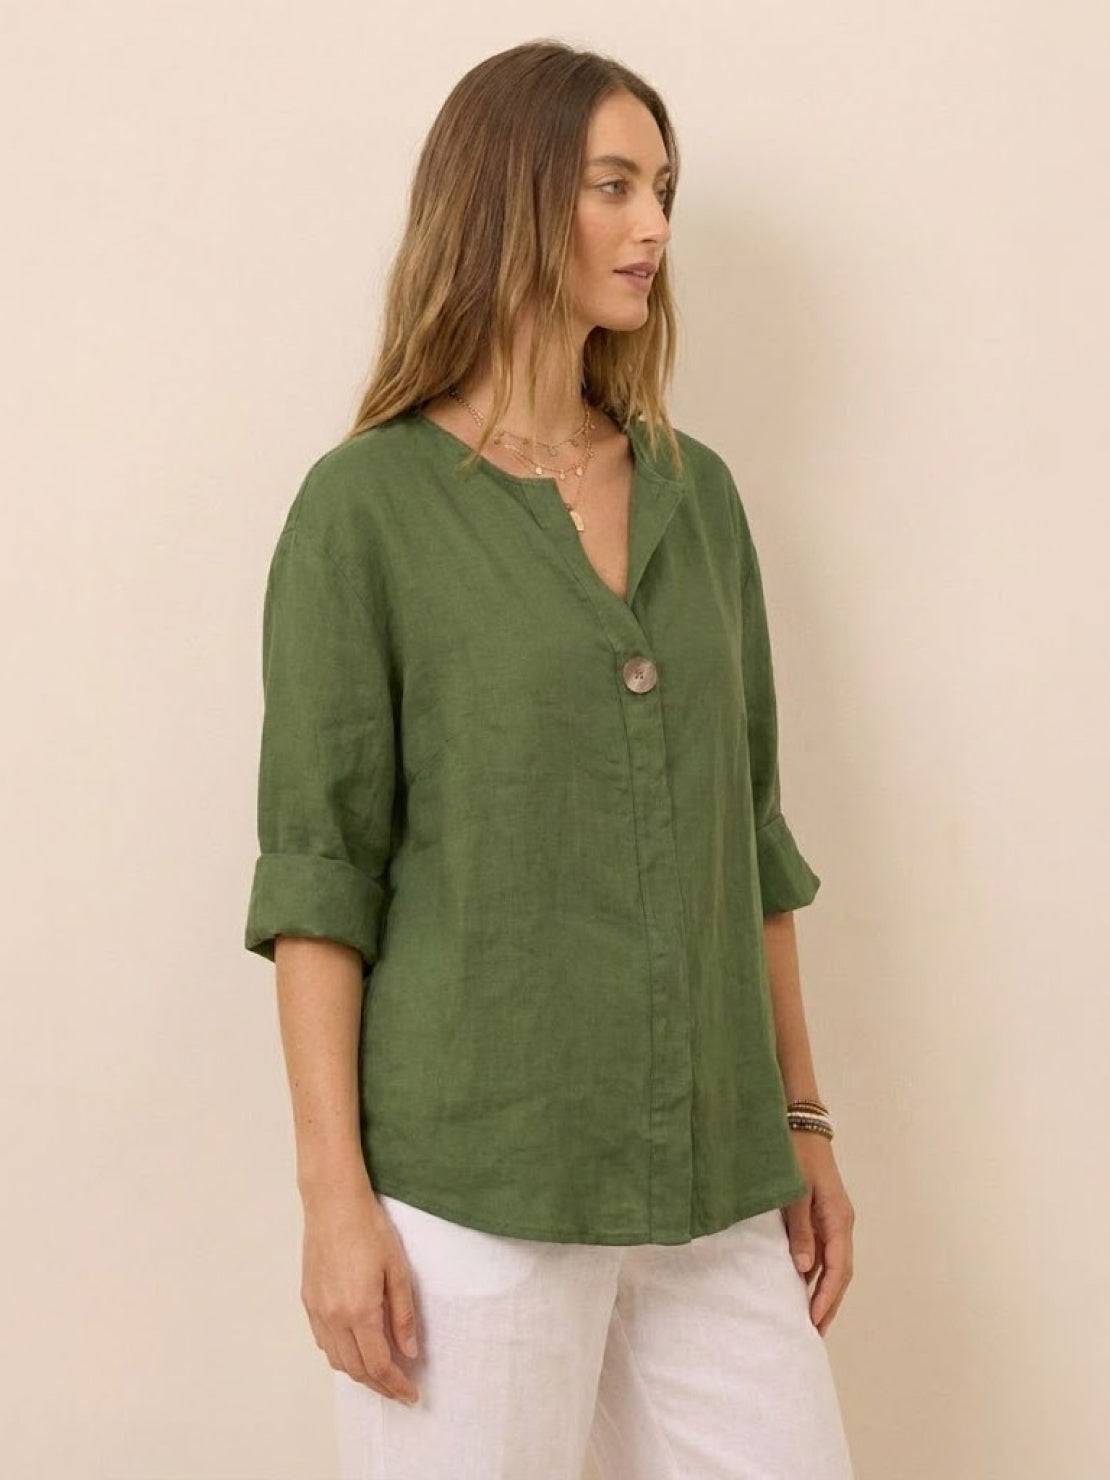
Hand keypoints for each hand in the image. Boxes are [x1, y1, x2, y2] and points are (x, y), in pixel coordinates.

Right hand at [300, 1171, 421, 1404]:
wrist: (333, 1203)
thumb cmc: (369, 1229)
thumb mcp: (398, 1269)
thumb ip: (403, 1315)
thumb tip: (409, 1352)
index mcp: (359, 1310)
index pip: (378, 1364)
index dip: (395, 1385)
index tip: (411, 1394)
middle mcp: (334, 1317)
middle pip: (356, 1369)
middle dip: (379, 1385)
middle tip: (400, 1390)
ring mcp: (317, 1310)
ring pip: (336, 1360)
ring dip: (359, 1374)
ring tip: (381, 1374)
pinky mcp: (308, 1300)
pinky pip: (323, 1342)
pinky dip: (341, 1355)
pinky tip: (356, 1349)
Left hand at [781, 1134, 854, 1336]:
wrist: (801, 1124)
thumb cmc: (797, 1155)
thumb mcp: (795, 1192)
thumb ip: (800, 1229)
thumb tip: (803, 1268)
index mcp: (839, 1219)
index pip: (837, 1269)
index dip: (826, 1297)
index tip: (814, 1321)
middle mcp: (841, 1222)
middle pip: (840, 1272)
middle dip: (828, 1302)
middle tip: (814, 1332)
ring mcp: (834, 1218)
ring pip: (833, 1264)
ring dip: (823, 1290)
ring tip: (810, 1317)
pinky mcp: (824, 1213)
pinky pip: (825, 1250)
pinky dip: (816, 1272)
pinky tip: (803, 1284)